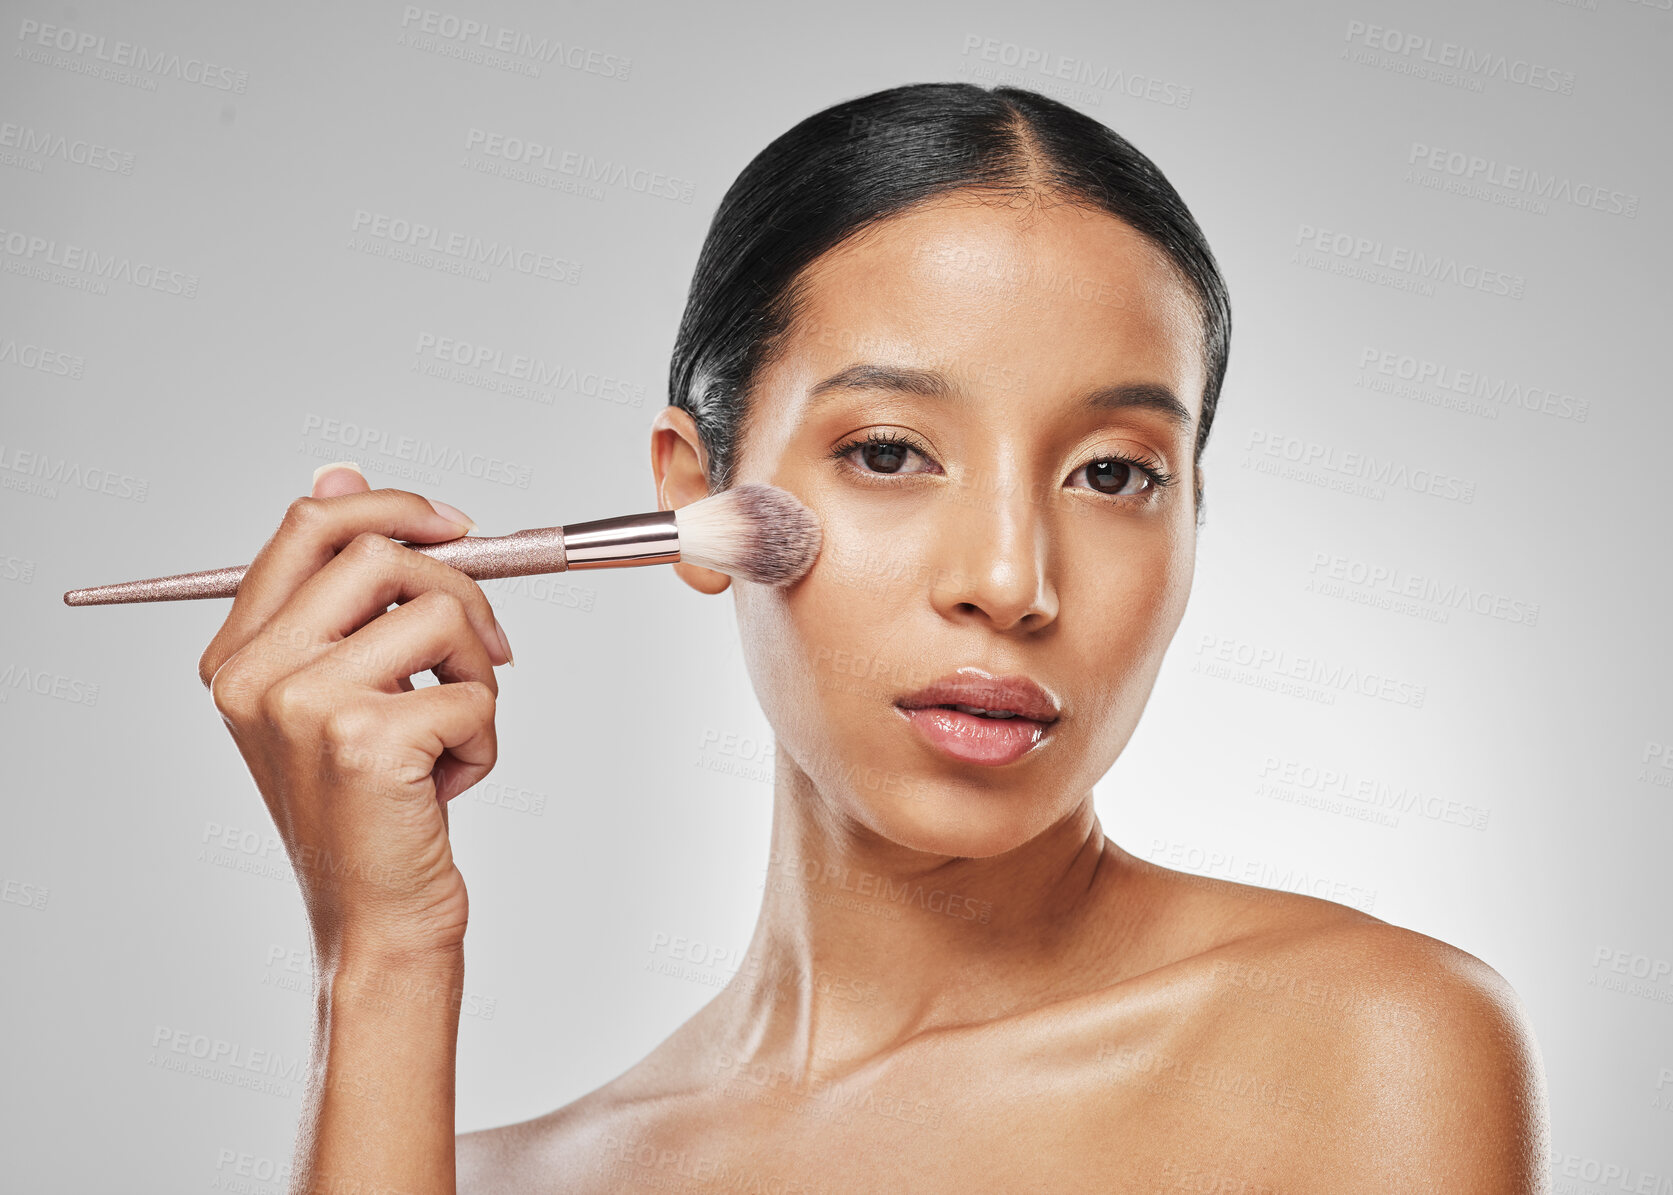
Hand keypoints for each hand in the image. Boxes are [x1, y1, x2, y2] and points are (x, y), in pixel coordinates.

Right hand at [197, 463, 513, 968]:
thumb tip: (339, 471)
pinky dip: (485, 741)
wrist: (375, 919)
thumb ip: (337, 588)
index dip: (393, 507)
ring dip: (479, 675)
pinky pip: (474, 694)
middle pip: (383, 555)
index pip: (309, 524)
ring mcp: (304, 705)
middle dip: (461, 594)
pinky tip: (448, 785)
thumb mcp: (339, 690)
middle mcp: (255, 675)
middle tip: (487, 654)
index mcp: (237, 653)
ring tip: (457, 733)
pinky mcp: (365, 741)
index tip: (456, 528)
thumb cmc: (368, 807)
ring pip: (440, 616)